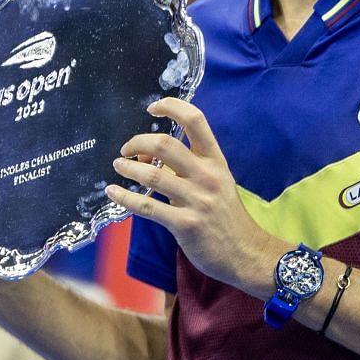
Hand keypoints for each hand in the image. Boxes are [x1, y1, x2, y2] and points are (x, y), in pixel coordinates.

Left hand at [106, 98, 282, 296]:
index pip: (196, 120)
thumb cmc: (227, 216)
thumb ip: (189, 168)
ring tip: (118, 166)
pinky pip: (147, 207)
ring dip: (128, 168)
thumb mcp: (217, 183)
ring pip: (152, 174)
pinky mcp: (185, 224)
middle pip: (165, 144)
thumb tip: (149, 158)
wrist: (246, 252)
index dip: (172, 107)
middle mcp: (207, 176)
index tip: (153, 108)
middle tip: (126, 149)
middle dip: (137, 142)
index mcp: (216, 161)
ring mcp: (197, 200)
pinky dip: (125, 198)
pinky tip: (113, 192)